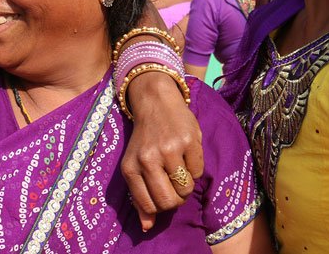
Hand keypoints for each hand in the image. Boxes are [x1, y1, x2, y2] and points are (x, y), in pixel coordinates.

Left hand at [119, 73, 202, 230]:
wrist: (155, 102)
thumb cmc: (145, 139)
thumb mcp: (134, 165)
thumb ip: (140, 197)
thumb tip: (147, 227)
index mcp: (130, 168)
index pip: (150, 206)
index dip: (160, 206)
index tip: (162, 193)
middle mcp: (148, 159)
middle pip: (170, 201)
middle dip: (176, 199)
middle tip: (174, 184)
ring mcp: (169, 149)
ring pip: (186, 189)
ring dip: (186, 184)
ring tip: (179, 167)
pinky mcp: (188, 140)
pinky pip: (198, 172)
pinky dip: (195, 168)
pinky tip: (186, 154)